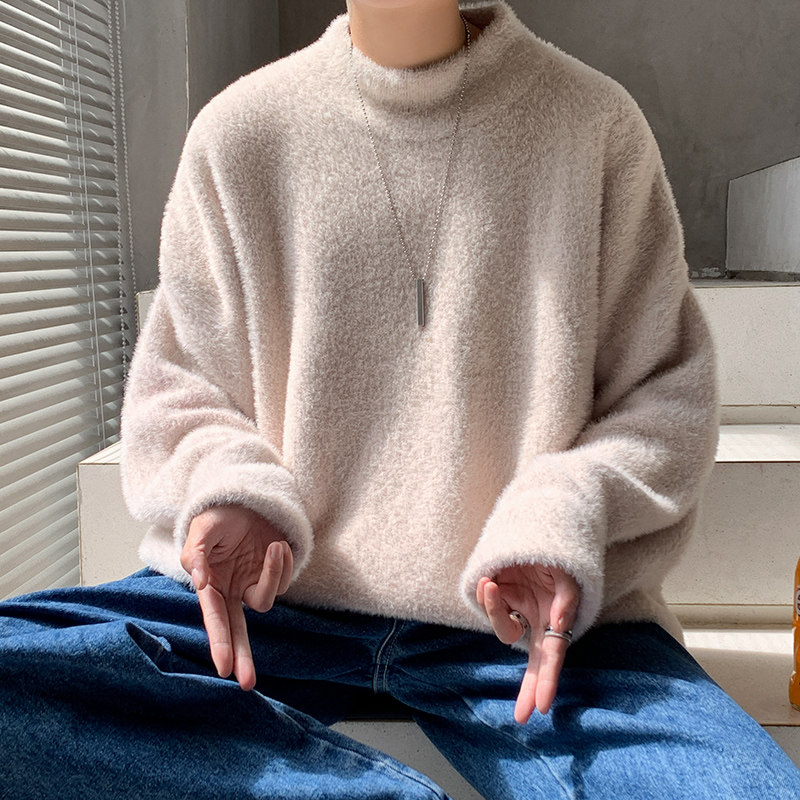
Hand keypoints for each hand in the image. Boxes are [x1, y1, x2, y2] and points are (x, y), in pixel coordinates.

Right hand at [180, 504, 292, 690]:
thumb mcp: (202, 529)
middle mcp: (232, 591)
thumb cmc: (218, 516)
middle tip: (246, 682)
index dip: (220, 642)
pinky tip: (278, 544)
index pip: (215, 619)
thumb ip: (195, 554)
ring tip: (273, 545)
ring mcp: (254, 583)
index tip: (224, 667)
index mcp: (211, 586)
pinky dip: (284, 563)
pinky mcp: (274, 572)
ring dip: (273, 574)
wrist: (246, 498)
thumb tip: (198, 580)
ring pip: (266, 597)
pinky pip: (283, 578)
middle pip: (238, 630)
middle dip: (242, 655)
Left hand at [477, 564, 579, 722]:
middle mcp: (534, 619)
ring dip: (493, 610)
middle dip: (529, 687)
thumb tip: (558, 625)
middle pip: (531, 661)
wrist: (539, 527)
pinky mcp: (497, 592)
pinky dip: (485, 594)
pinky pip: (488, 602)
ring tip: (490, 584)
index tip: (543, 708)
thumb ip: (566, 601)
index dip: (548, 681)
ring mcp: (514, 607)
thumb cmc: (560, 557)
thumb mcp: (569, 577)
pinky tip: (488, 580)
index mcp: (553, 620)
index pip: (552, 657)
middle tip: (522, 715)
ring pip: (501, 625)